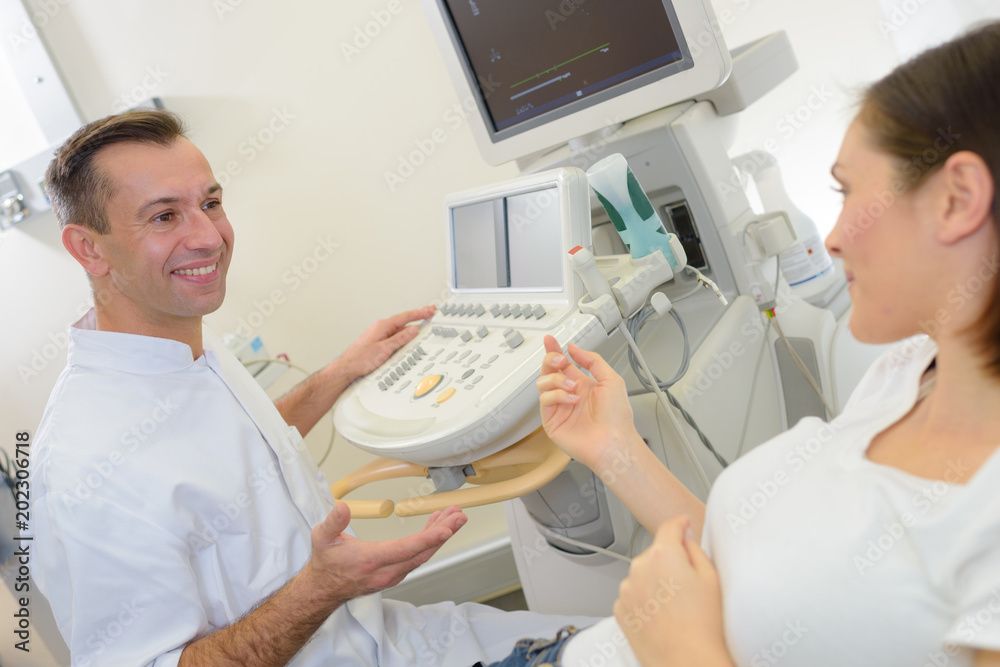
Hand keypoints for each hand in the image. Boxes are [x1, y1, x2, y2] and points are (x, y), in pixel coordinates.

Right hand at [306, 502, 465, 601]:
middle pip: (422, 552)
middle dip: (444, 533)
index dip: (428, 538)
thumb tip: (342, 507)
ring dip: (440, 535)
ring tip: (453, 516)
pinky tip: (436, 526)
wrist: (323, 589)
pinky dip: (430, 540)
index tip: (446, 529)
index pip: (405, 549)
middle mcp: (386, 571)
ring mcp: (393, 574)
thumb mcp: (322, 538)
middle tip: (459, 516)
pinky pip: (418, 556)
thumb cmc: (326, 563)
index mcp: (371, 560)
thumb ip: (333, 522)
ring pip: (422, 555)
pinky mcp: (396, 573)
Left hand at [340, 305, 434, 379]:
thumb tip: (413, 330)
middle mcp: (381, 328)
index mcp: (383, 326)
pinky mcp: (378, 342)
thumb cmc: (360, 359)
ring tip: (422, 324)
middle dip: (417, 316)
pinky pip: (394, 335)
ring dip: (411, 326)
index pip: (405, 317)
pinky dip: (404, 334)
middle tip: (429, 312)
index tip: (430, 310)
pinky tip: (407, 338)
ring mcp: (379, 335)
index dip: (420, 313)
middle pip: (403, 320)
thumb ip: (400, 339)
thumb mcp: (384, 349)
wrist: (347, 367)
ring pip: (399, 329)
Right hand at [536, 335, 641, 470]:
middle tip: (559, 359)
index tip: (550, 340)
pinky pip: (545, 400)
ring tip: (572, 386)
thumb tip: (574, 349)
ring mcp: (559, 408)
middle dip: (551, 360)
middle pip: (549, 370)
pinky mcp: (551, 421)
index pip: (563, 364)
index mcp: (583, 385)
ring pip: (543, 383)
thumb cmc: (617, 417)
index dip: (555, 351)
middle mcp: (569, 394)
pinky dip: (557, 395)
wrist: (614, 442)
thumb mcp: (611, 379)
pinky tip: (571, 400)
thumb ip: (592, 361)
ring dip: (557, 379)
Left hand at [613, 517, 730, 665]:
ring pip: (642, 575)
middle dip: (669, 562)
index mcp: (663, 555)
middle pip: (655, 553)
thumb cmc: (703, 626)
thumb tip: (684, 537)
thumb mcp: (711, 578)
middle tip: (687, 586)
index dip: (679, 524)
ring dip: (654, 582)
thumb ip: (695, 549)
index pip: (669, 527)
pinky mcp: (620, 609)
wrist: (687, 662)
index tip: (682, 524)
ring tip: (675, 607)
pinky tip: (661, 615)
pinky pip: (633, 595)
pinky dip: (644, 600)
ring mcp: (627, 589)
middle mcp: (639, 568)